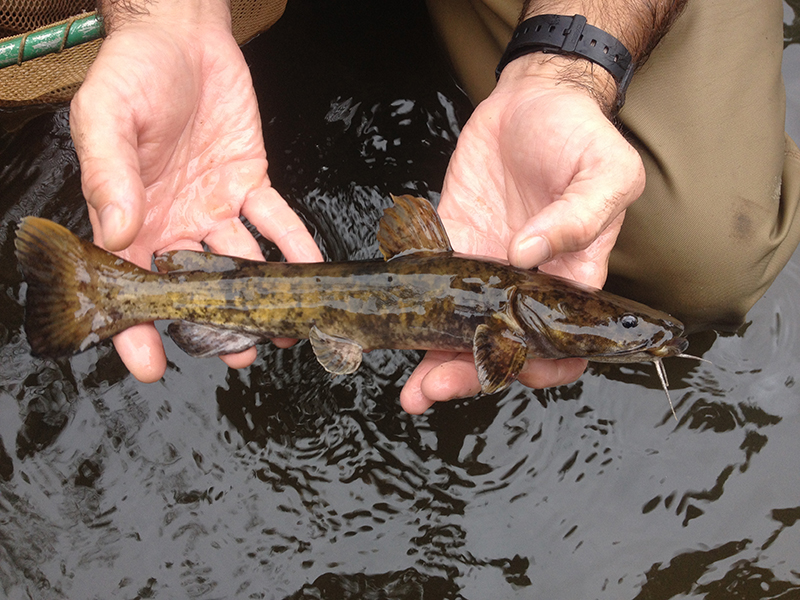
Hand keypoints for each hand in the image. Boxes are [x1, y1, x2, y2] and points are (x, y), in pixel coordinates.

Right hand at [70, 3, 321, 381]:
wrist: (180, 37)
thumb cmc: (130, 73)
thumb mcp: (105, 121)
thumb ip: (110, 178)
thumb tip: (119, 235)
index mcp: (130, 218)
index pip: (130, 284)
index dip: (136, 327)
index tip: (150, 364)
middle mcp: (173, 224)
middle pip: (192, 288)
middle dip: (214, 325)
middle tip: (239, 354)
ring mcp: (214, 208)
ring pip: (239, 265)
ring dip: (261, 297)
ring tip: (284, 328)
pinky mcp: (249, 185)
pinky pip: (275, 222)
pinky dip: (294, 245)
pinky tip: (312, 269)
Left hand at [400, 54, 645, 413]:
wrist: (533, 98)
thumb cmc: (579, 134)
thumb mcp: (604, 171)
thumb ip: (579, 218)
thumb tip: (531, 254)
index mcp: (571, 275)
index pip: (559, 340)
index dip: (539, 365)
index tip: (511, 371)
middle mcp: (526, 281)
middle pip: (501, 344)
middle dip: (470, 373)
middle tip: (436, 387)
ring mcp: (486, 266)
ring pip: (461, 327)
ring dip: (437, 361)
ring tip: (413, 391)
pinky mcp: (453, 241)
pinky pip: (430, 284)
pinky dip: (413, 312)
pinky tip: (392, 332)